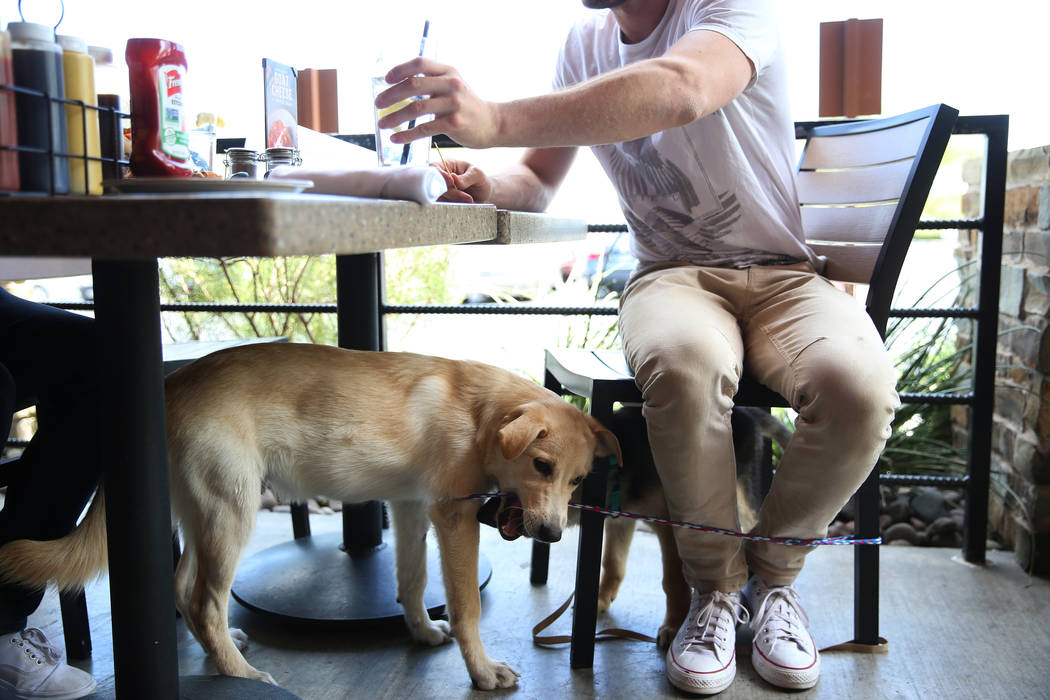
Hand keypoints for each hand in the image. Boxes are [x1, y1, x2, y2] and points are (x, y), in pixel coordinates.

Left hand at [374, 58, 498, 148]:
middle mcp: (451, 84)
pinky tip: (395, 139)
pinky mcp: (454, 123)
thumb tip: (399, 85)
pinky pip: (424, 129)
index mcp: (448, 71)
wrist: (493, 123)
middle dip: (391, 95)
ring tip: (382, 124)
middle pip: (413, 85)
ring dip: (394, 117)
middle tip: (378, 104)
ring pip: (415, 108)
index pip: (420, 64)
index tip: (386, 80)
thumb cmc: (467, 106)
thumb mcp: (453, 86)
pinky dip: (406, 135)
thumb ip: (432, 81)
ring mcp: (453, 104)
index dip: (400, 70)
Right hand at [433, 158, 491, 203]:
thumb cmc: (480, 179)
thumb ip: (466, 177)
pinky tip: (465, 203)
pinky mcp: (444, 200)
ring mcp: (442, 189)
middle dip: (452, 192)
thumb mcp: (477, 174)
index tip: (451, 182)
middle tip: (467, 196)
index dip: (440, 175)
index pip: (434, 167)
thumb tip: (453, 177)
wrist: (484, 193)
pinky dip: (455, 206)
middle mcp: (442, 177)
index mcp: (447, 164)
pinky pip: (444, 205)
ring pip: (440, 197)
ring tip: (470, 199)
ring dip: (456, 200)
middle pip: (437, 185)